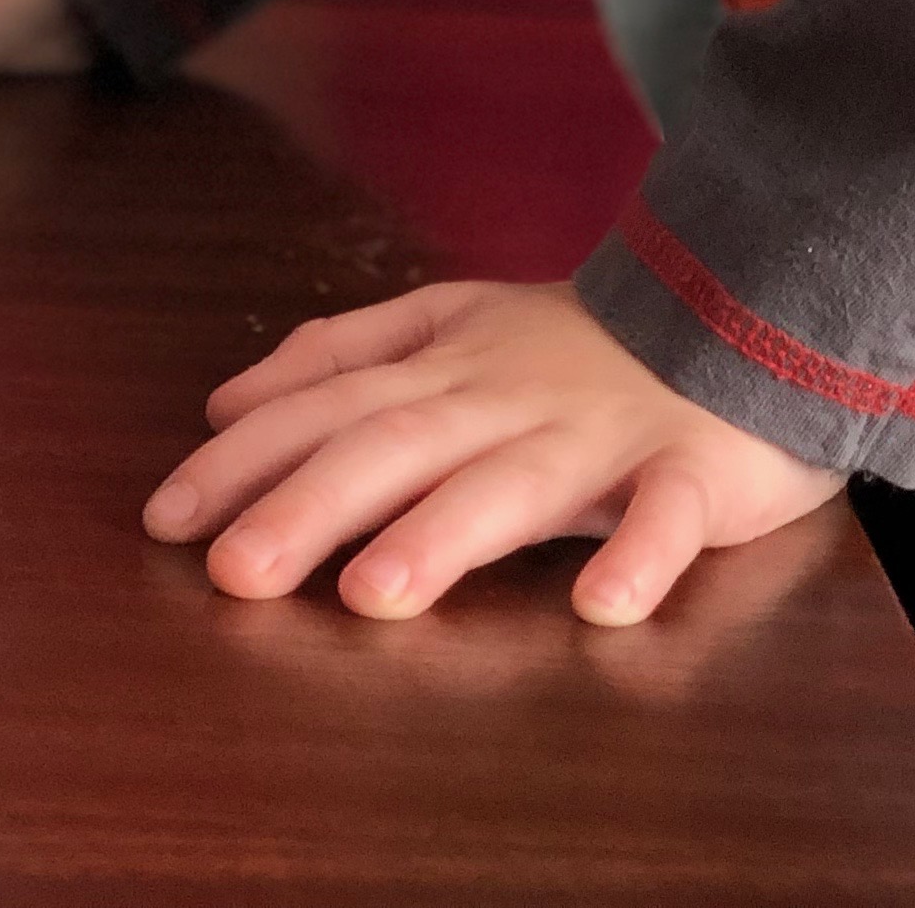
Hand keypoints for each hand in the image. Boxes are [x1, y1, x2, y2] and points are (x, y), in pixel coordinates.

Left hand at [145, 282, 839, 624]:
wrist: (749, 306)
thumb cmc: (585, 343)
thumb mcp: (453, 319)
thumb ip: (343, 350)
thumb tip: (227, 399)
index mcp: (448, 367)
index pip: (327, 406)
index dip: (246, 459)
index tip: (165, 516)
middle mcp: (508, 398)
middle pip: (398, 445)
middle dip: (313, 506)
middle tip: (235, 572)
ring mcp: (601, 435)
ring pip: (515, 484)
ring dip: (445, 535)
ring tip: (376, 594)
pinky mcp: (694, 471)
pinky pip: (669, 516)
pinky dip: (642, 556)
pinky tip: (605, 607)